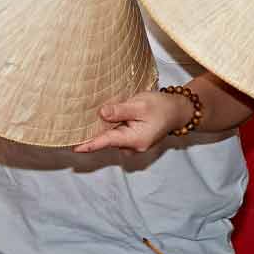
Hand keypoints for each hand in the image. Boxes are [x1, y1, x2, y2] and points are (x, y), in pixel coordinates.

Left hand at [72, 90, 193, 154]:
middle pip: (107, 140)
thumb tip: (101, 113)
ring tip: (95, 117)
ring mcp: (133, 145)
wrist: (178, 111)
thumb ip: (120, 110)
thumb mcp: (140, 105)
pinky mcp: (134, 139)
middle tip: (79, 123)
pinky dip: (111, 128)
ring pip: (112, 137)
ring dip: (104, 129)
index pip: (107, 142)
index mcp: (134, 140)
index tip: (75, 148)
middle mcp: (133, 146)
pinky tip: (108, 118)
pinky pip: (118, 135)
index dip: (89, 144)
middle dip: (94, 133)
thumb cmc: (161, 107)